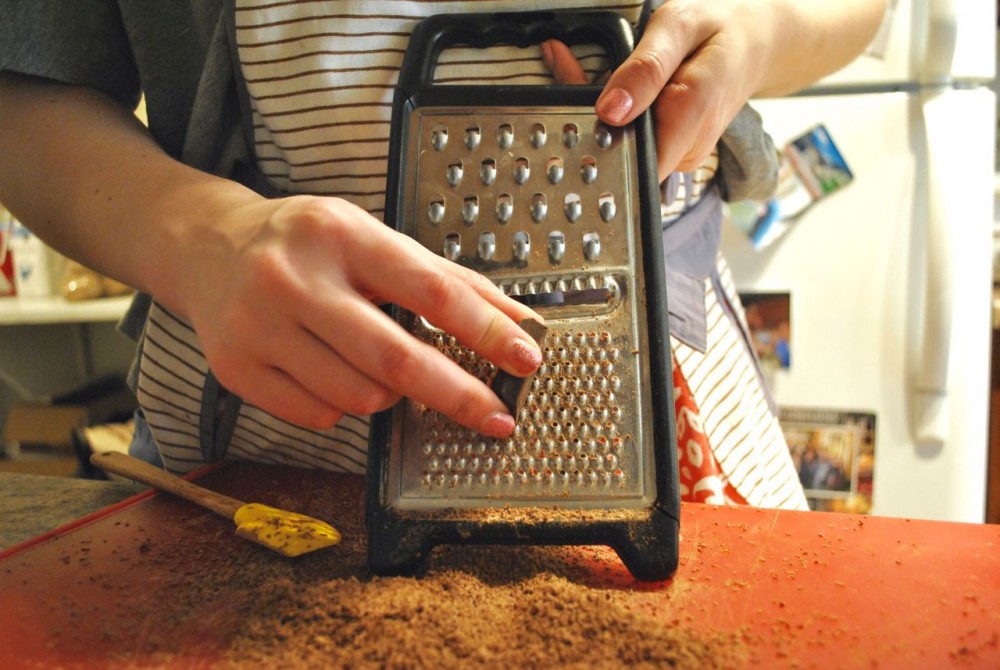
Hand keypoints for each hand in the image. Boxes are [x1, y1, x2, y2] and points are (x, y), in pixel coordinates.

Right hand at [176, 195, 542, 436]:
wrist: (207, 248)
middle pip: (395, 360)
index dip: (486, 330)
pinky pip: (320, 417)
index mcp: (341, 234)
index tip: (526, 358)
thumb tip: (514, 321)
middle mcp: (294, 279)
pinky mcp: (237, 370)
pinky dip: (345, 407)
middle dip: (459, 396)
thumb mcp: (372, 239)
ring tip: (380, 366)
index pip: (430, 290)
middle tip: (497, 417)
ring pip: (360, 397)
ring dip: (392, 396)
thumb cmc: (305, 245)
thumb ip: (444, 279)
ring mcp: (260, 328)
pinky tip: (334, 374)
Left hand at [544, 0, 884, 180]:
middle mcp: (687, 148)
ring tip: (589, 73)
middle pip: (622, 156)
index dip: (595, 141)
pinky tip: (614, 93)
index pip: (630, 160)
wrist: (759, 44)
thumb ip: (645, 68)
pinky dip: (619, 121)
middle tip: (565, 72)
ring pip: (626, 152)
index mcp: (689, 116)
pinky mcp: (677, 155)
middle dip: (589, 121)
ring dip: (602, 119)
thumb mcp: (679, 27)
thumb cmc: (721, 29)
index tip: (566, 110)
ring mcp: (683, 157)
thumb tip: (611, 110)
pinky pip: (638, 145)